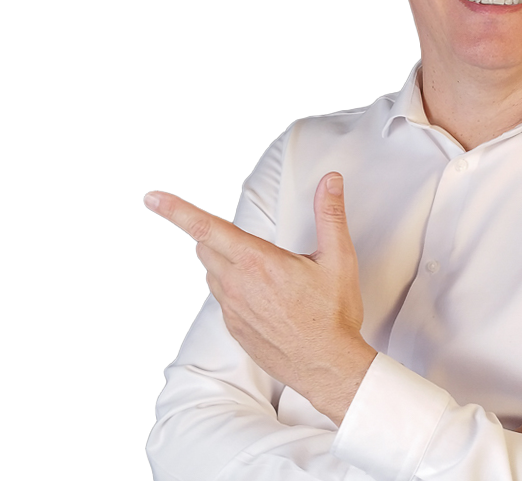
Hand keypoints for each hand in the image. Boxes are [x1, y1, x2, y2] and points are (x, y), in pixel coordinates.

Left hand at [143, 172, 376, 424]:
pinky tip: (264, 296)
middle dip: (216, 235)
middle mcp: (238, 285)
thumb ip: (330, 214)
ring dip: (226, 262)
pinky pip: (223, 299)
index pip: (205, 228)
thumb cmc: (331, 317)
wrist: (327, 367)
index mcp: (257, 262)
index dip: (176, 210)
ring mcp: (233, 310)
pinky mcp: (235, 329)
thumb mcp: (338, 258)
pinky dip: (235, 289)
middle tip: (245, 237)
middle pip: (205, 247)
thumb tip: (330, 183)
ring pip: (213, 273)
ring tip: (263, 270)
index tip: (154, 198)